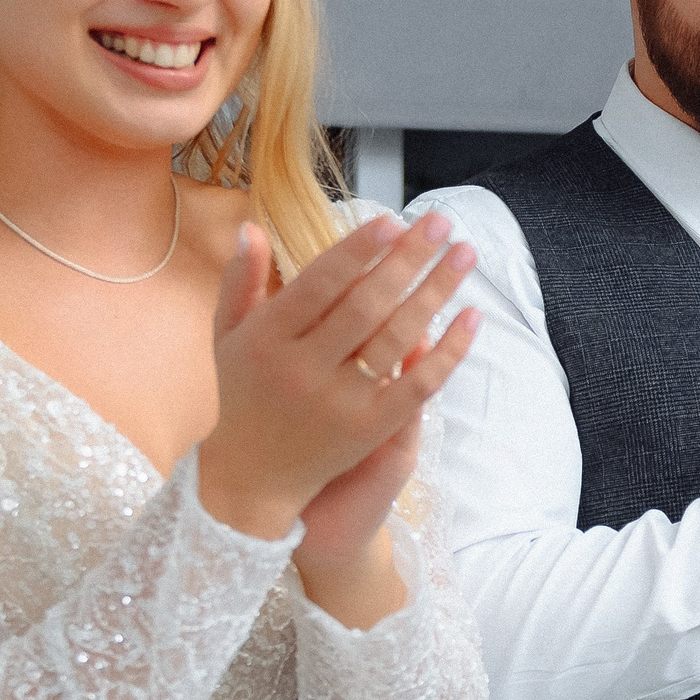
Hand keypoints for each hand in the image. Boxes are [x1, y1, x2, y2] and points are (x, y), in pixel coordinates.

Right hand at [199, 212, 479, 541]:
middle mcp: (304, 369)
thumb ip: (241, 282)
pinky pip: (418, 385)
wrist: (251, 480)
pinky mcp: (370, 430)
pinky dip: (448, 351)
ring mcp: (341, 402)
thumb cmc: (243, 395)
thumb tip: (255, 228)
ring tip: (465, 254)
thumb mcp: (228, 337)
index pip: (320, 283)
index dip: (358, 251)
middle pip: (367, 304)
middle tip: (442, 222)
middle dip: (409, 259)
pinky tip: (471, 317)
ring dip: (437, 292)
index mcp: (268, 338)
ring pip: (398, 338)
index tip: (392, 220)